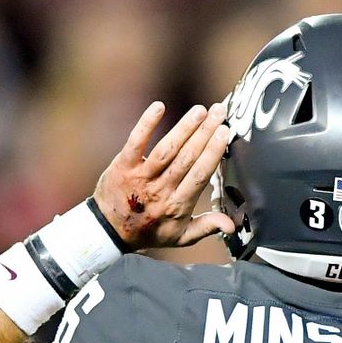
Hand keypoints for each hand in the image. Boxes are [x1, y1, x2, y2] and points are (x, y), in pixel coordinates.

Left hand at [92, 102, 233, 250]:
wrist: (109, 231)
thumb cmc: (150, 231)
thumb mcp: (180, 236)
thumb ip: (206, 227)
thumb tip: (232, 224)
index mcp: (178, 205)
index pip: (199, 175)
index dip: (213, 152)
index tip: (225, 132)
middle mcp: (160, 190)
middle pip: (186, 158)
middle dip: (205, 133)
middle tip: (219, 111)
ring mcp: (140, 177)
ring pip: (166, 149)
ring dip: (184, 128)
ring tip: (200, 110)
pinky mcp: (123, 165)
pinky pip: (136, 142)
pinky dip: (147, 124)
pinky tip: (159, 106)